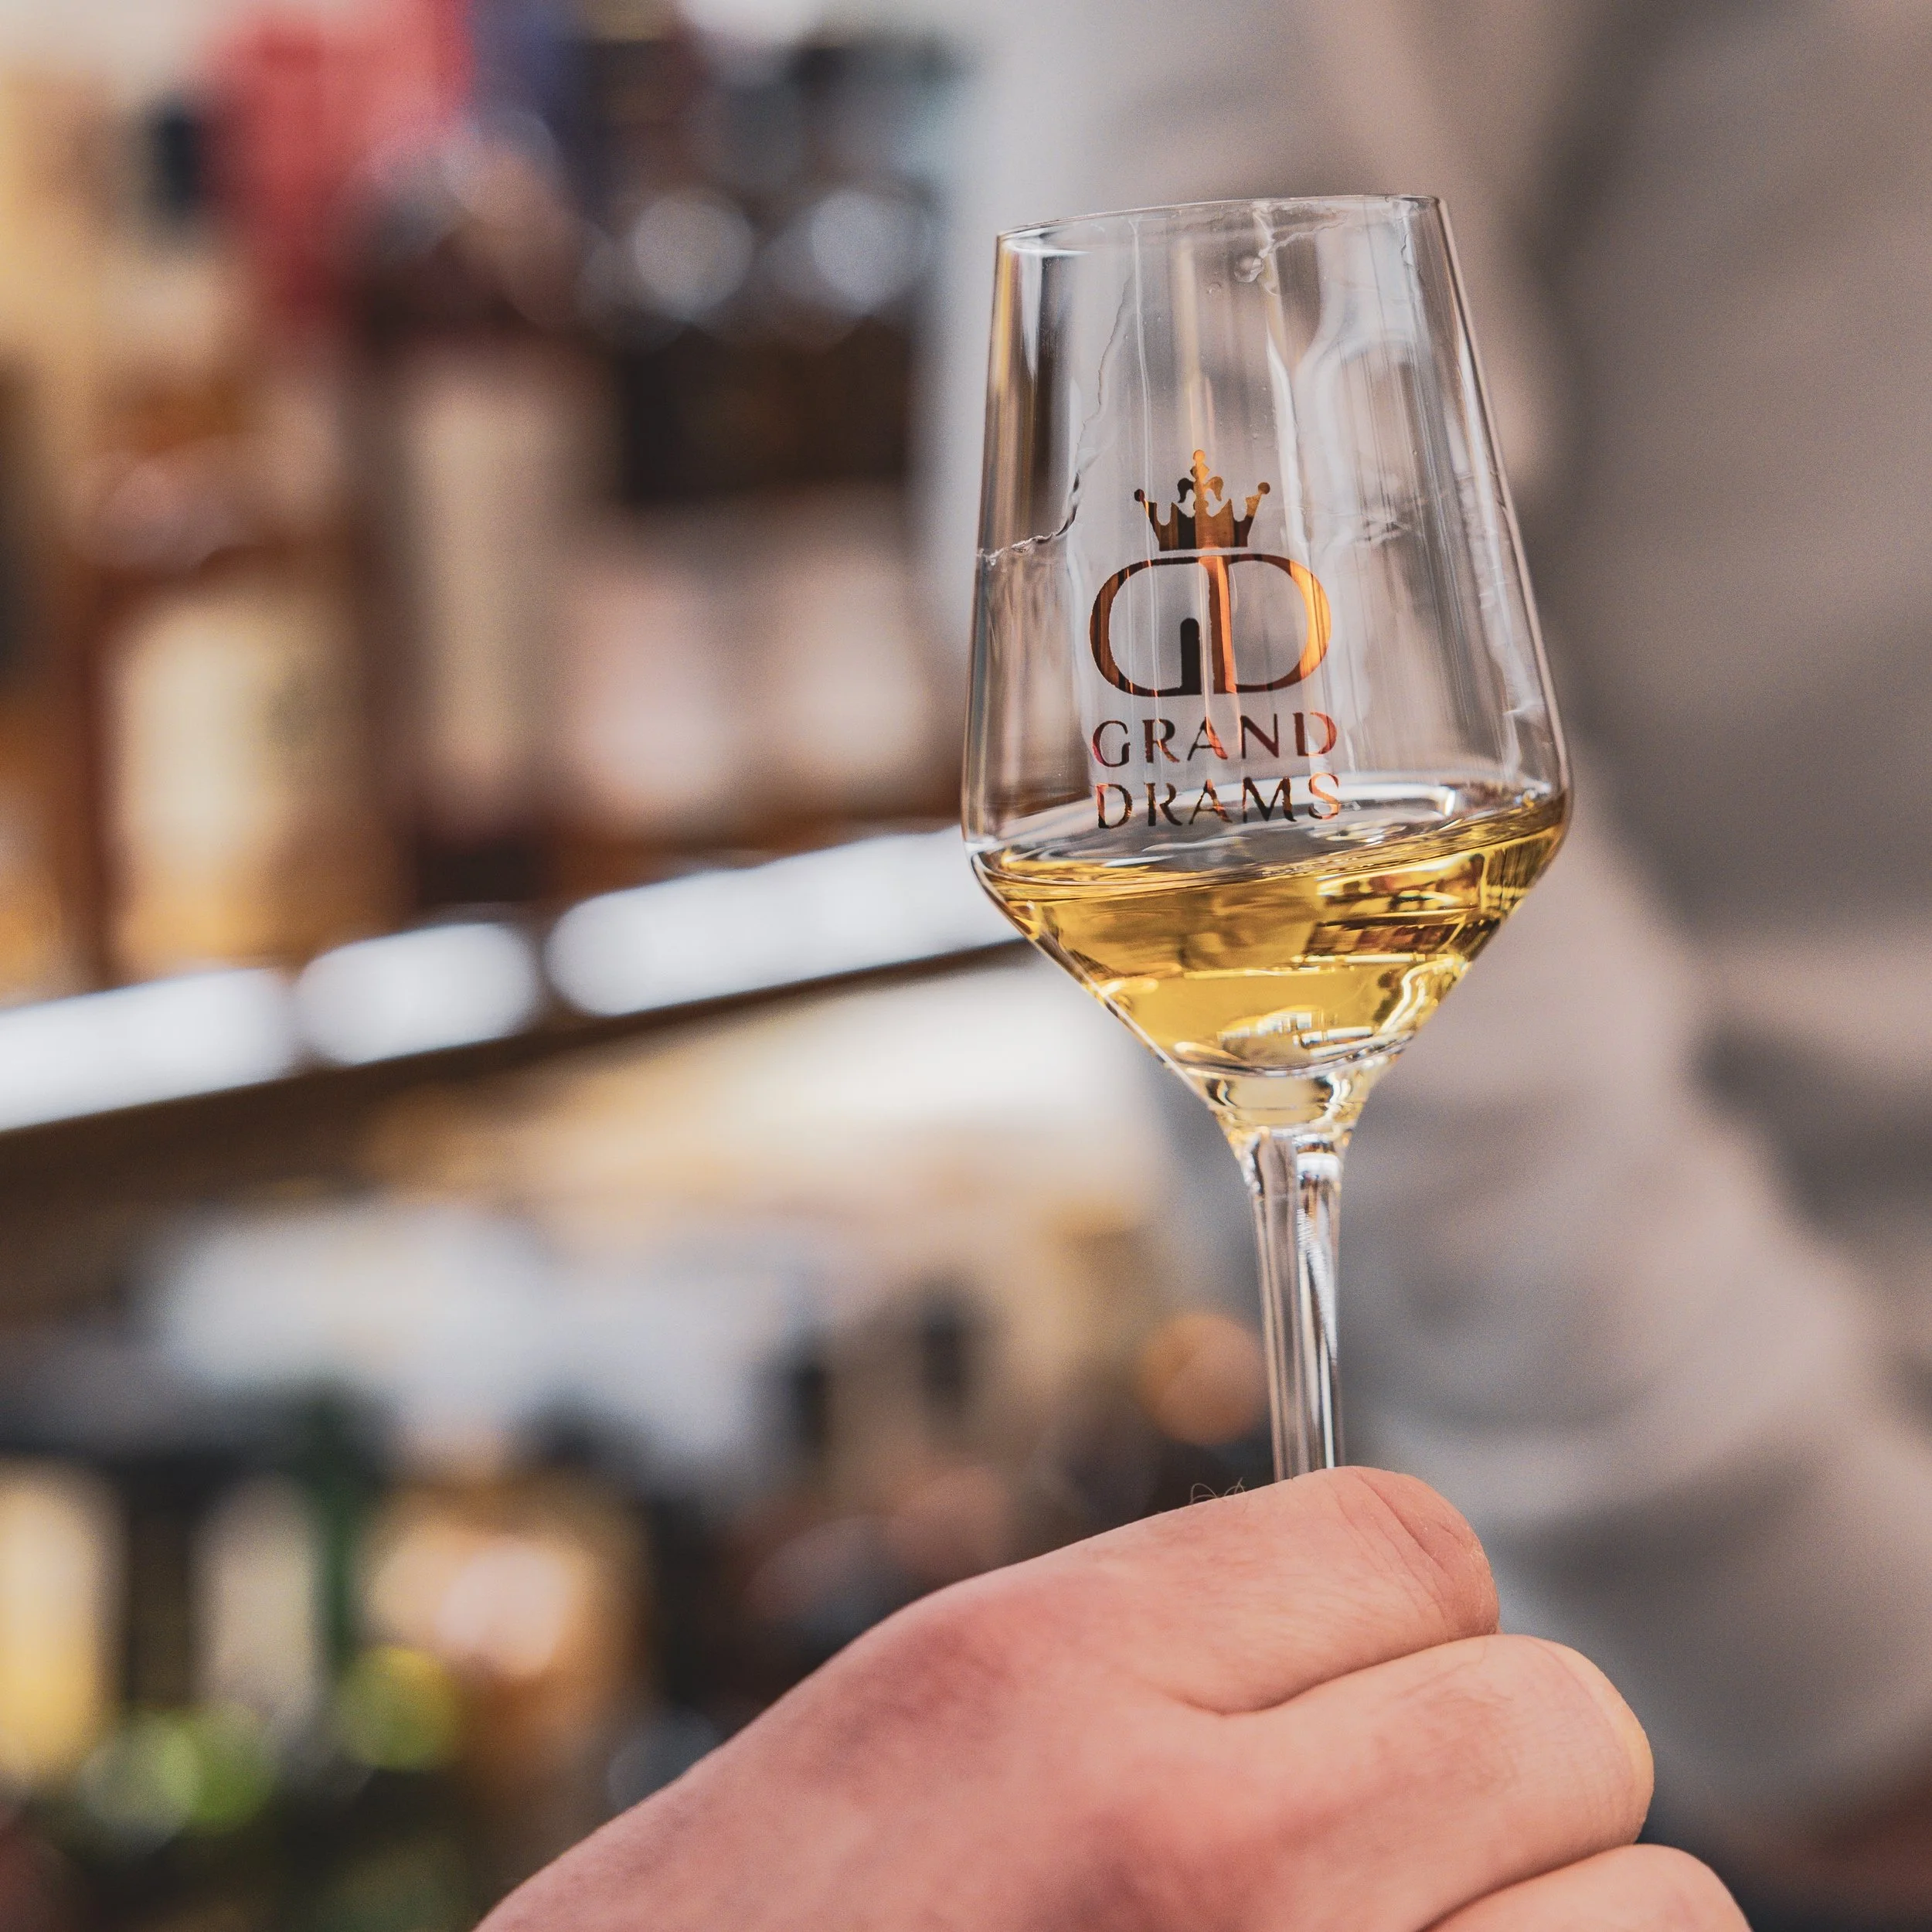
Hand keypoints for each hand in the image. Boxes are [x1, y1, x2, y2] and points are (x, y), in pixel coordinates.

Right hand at [483, 1469, 1740, 1930]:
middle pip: (1563, 1720)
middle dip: (1500, 1766)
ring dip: (1562, 1924)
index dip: (1405, 1612)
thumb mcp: (911, 1727)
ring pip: (1658, 1917)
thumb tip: (1376, 1610)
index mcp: (1050, 1680)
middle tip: (1393, 1837)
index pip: (1413, 1541)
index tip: (1360, 1679)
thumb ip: (1146, 1648)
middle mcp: (1201, 1852)